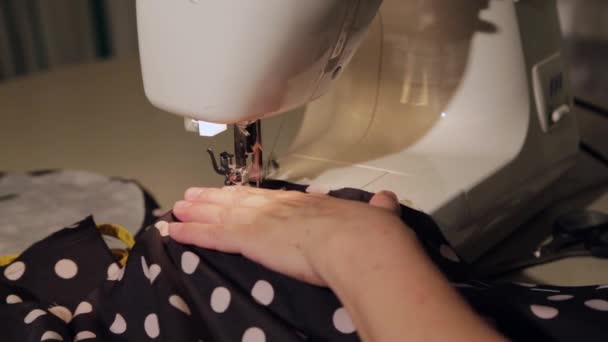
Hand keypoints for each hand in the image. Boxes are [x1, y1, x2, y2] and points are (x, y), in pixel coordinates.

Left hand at [169, 186, 410, 285]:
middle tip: (191, 195)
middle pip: (238, 200)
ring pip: (220, 214)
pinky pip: (214, 235)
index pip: (269, 198)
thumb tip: (387, 202)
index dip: (247, 195)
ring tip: (177, 208)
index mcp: (306, 204)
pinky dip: (193, 233)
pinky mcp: (250, 239)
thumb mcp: (378, 217)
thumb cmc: (369, 233)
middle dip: (213, 198)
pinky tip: (176, 231)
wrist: (359, 243)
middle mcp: (279, 208)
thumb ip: (378, 210)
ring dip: (197, 212)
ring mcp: (262, 221)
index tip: (234, 192)